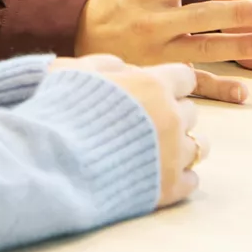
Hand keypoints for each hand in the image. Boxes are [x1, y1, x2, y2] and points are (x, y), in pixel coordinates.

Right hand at [57, 57, 208, 206]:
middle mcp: (171, 118)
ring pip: (199, 146)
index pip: (185, 77)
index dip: (169, 83)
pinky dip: (178, 177)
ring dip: (181, 145)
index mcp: (152, 85)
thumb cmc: (58, 113)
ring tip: (157, 150)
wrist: (51, 165)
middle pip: (191, 112)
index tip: (155, 91)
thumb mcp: (75, 71)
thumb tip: (125, 66)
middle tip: (148, 122)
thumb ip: (105, 63)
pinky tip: (157, 174)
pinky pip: (191, 180)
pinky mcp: (168, 188)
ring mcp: (173, 155)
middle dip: (173, 114)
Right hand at [75, 0, 251, 90]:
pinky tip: (243, 92)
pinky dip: (217, 91)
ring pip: (201, 51)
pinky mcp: (162, 76)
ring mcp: (158, 53)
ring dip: (236, 48)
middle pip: (198, 17)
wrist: (83, 41)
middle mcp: (154, 23)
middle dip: (233, 14)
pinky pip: (192, 85)